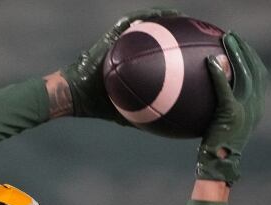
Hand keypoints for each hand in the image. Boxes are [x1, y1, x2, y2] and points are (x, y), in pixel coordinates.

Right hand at [60, 8, 182, 122]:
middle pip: (156, 37)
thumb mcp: (127, 112)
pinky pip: (136, 19)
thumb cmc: (98, 106)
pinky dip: (152, 15)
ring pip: (148, 23)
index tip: (191, 56)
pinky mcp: (114, 35)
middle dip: (174, 34)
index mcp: (132, 66)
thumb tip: (165, 124)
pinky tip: (169, 14)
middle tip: (193, 34)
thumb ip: (145, 114)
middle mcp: (128, 51)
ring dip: (166, 19)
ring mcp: (120, 41)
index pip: (156, 56)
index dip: (174, 54)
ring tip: (184, 19)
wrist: (77, 95)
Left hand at [196, 32, 267, 183]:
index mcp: (255, 109)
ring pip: (245, 73)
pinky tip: (209, 61)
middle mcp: (256, 107)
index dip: (252, 59)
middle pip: (256, 70)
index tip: (241, 47)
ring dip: (236, 53)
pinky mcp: (232, 113)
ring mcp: (246, 110)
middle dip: (245, 50)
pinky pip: (226, 88)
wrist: (217, 168)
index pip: (259, 77)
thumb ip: (218, 113)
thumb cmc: (213, 153)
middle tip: (231, 37)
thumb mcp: (218, 129)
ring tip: (226, 40)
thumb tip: (202, 101)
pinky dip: (219, 73)